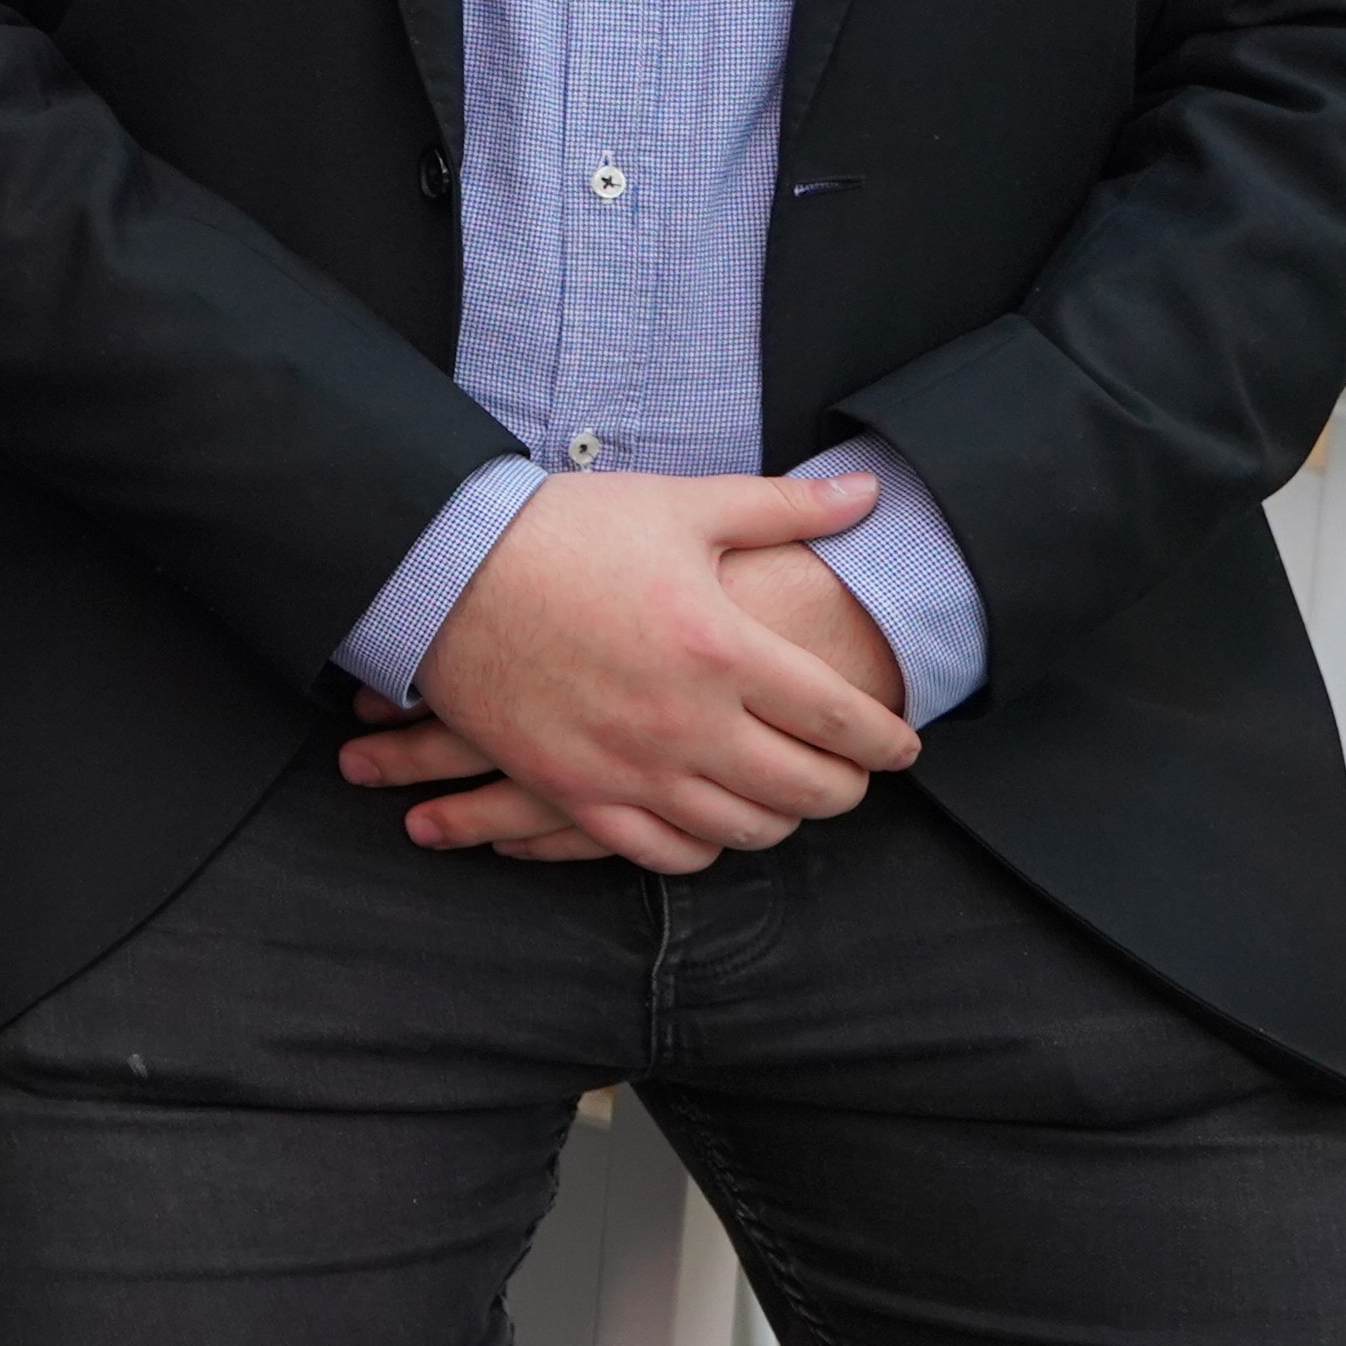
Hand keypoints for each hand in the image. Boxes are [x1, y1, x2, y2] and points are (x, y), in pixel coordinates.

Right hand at [344, 468, 921, 872]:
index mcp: (724, 646)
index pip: (842, 719)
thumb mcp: (680, 506)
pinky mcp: (575, 789)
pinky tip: (711, 826)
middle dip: (848, 788)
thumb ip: (785, 508)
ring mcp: (630, 764)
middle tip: (855, 776)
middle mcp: (687, 719)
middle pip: (808, 789)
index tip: (903, 743)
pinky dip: (701, 848)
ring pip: (743, 830)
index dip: (887, 738)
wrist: (441, 567)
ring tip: (788, 800)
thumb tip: (871, 493)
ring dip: (781, 821)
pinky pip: (663, 853)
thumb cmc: (562, 529)